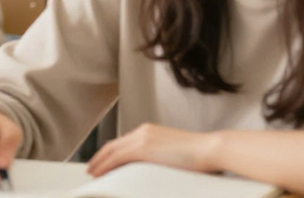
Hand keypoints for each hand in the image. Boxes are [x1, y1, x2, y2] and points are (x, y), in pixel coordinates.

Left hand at [86, 123, 221, 177]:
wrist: (211, 149)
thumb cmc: (202, 156)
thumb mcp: (176, 154)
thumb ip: (161, 158)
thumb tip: (156, 170)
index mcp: (151, 131)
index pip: (124, 142)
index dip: (111, 152)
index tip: (103, 161)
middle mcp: (143, 131)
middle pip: (114, 144)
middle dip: (100, 157)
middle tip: (92, 168)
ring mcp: (142, 138)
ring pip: (112, 151)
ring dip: (99, 162)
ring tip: (92, 173)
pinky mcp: (143, 148)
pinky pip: (116, 158)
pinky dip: (105, 165)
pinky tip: (99, 173)